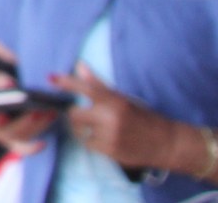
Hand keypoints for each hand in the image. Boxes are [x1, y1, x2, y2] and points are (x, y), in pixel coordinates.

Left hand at [54, 64, 177, 169]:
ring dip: (83, 129)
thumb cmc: (142, 117)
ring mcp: (110, 136)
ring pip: (80, 131)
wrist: (166, 143)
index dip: (66, 82)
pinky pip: (89, 144)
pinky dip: (92, 142)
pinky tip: (104, 139)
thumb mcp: (123, 99)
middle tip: (81, 114)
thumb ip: (99, 85)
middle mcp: (111, 117)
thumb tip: (79, 65)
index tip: (50, 78)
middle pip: (74, 114)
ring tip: (97, 128)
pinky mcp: (111, 152)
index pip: (85, 88)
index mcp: (115, 101)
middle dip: (75, 115)